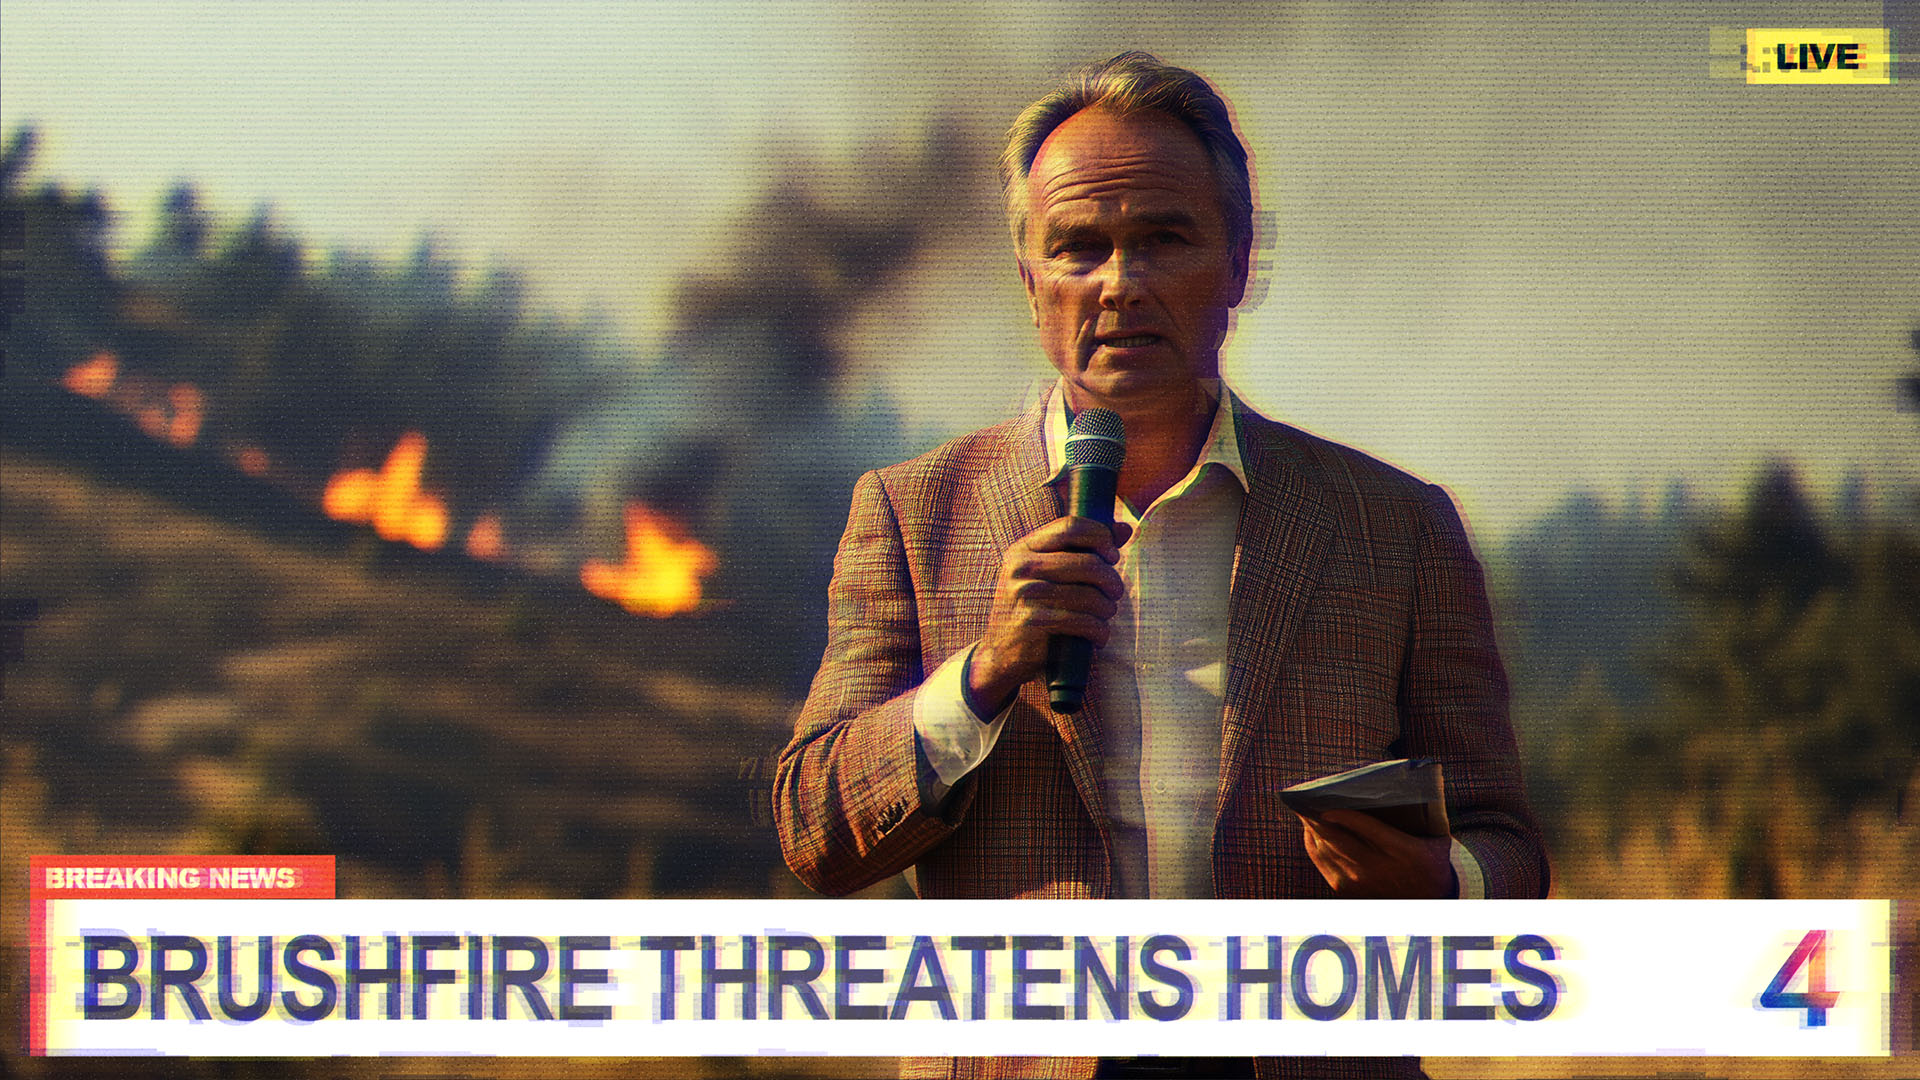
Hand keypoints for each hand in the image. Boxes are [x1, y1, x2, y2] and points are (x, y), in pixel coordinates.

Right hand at [966, 515, 1131, 713]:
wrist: (1001, 655)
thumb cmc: (1034, 610)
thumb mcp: (1050, 574)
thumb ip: (1085, 549)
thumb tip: (1125, 528)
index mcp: (1024, 548)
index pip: (1072, 526)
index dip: (1101, 536)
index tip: (1113, 556)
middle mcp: (1021, 566)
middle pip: (1088, 562)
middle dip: (1112, 580)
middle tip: (1115, 593)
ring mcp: (1025, 594)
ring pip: (1089, 595)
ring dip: (1107, 609)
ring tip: (1105, 617)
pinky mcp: (1033, 622)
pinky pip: (1083, 621)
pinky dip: (1099, 631)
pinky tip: (1099, 638)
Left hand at [1297, 809, 1456, 898]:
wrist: (1432, 902)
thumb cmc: (1432, 861)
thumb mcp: (1437, 838)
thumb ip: (1425, 813)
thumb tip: (1395, 782)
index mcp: (1403, 851)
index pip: (1366, 828)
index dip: (1343, 815)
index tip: (1328, 804)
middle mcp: (1379, 869)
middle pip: (1338, 839)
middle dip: (1318, 818)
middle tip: (1306, 799)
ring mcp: (1360, 882)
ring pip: (1326, 851)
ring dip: (1312, 830)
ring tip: (1305, 811)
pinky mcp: (1348, 891)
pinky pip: (1323, 864)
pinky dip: (1314, 845)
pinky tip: (1311, 832)